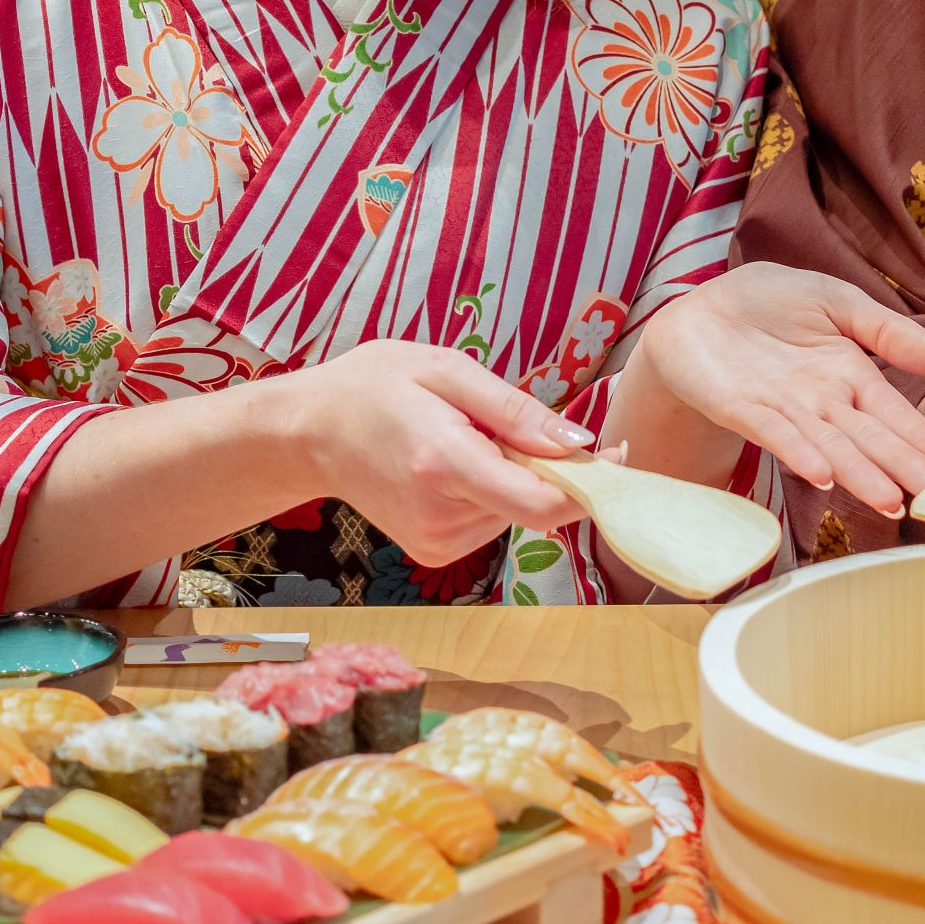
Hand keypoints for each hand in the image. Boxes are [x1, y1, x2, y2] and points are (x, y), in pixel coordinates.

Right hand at [263, 340, 589, 567]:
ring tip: (462, 439)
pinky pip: (491, 521)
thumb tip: (582, 442)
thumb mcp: (447, 370)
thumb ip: (516, 410)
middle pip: (534, 505)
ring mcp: (436, 543)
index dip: (589, 485)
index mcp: (444, 465)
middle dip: (543, 466)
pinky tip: (452, 465)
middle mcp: (441, 517)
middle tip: (502, 422)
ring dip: (512, 476)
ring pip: (515, 512)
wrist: (309, 432)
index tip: (615, 454)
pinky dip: (490, 492)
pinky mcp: (434, 553)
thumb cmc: (375, 387)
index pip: (541, 504)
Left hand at [616, 264, 924, 516]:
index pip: (891, 411)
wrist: (700, 308)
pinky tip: (824, 476)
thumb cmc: (769, 302)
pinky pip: (776, 434)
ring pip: (829, 446)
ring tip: (891, 500)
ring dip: (859, 474)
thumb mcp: (837, 301)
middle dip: (900, 466)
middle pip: (867, 437)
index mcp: (849, 374)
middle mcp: (822, 402)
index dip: (918, 435)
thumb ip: (886, 330)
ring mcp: (784, 410)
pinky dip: (800, 454)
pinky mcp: (742, 410)